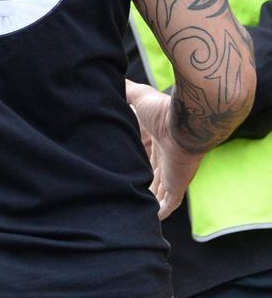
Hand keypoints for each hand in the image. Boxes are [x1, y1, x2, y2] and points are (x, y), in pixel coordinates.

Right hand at [126, 79, 204, 219]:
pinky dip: (162, 211)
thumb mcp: (138, 95)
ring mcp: (173, 172)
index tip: (121, 163)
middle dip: (143, 180)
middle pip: (152, 172)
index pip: (144, 151)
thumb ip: (125, 90)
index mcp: (157, 138)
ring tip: (135, 206)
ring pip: (160, 190)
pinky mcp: (178, 185)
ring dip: (151, 198)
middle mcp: (165, 156)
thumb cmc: (162, 110)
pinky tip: (153, 218)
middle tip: (125, 187)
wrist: (186, 124)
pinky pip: (169, 203)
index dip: (134, 158)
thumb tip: (110, 79)